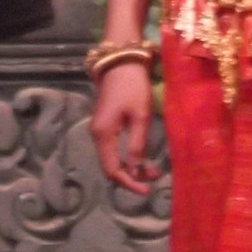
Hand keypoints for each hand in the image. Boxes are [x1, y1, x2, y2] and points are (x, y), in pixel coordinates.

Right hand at [90, 62, 158, 194]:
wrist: (121, 59)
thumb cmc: (132, 85)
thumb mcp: (140, 115)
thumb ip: (137, 144)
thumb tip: (135, 171)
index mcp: (103, 134)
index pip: (112, 170)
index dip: (128, 183)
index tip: (147, 191)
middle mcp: (97, 135)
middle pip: (111, 166)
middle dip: (132, 176)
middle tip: (155, 179)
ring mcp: (100, 128)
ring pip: (113, 157)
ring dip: (131, 166)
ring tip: (153, 169)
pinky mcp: (106, 122)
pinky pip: (114, 147)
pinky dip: (128, 154)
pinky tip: (142, 155)